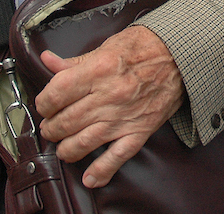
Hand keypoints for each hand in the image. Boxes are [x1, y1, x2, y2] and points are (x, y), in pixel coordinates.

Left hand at [35, 25, 184, 187]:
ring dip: (65, 149)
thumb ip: (75, 61)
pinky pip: (116, 157)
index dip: (43, 103)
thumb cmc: (145, 47)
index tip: (44, 104)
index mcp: (98, 70)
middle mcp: (108, 96)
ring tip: (63, 145)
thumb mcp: (107, 46)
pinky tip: (89, 177)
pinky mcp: (139, 131)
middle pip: (64, 122)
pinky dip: (100, 171)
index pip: (55, 94)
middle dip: (50, 128)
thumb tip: (48, 61)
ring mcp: (123, 117)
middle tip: (50, 126)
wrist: (181, 56)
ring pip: (82, 144)